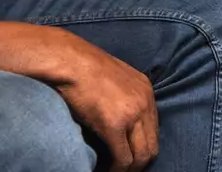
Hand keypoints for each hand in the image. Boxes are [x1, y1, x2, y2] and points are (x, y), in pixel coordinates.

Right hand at [51, 35, 159, 171]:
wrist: (68, 60)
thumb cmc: (83, 68)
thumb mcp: (114, 79)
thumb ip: (123, 97)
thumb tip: (120, 121)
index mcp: (146, 90)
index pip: (153, 129)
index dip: (142, 148)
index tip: (131, 158)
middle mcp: (144, 102)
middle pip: (152, 145)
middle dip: (140, 163)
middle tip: (127, 171)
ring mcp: (131, 113)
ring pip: (141, 155)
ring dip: (130, 169)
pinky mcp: (114, 124)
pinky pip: (123, 157)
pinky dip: (116, 170)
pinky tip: (107, 171)